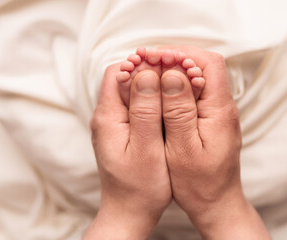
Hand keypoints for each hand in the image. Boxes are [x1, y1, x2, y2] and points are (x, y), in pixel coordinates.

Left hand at [84, 64, 170, 238]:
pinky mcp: (125, 131)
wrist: (130, 212)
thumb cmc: (140, 187)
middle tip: (178, 68)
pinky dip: (155, 98)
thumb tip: (146, 74)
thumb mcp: (145, 149)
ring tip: (179, 82)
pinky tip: (171, 102)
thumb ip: (145, 111)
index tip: (168, 61)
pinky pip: (138, 105)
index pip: (118, 72)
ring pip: (133, 90)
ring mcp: (115, 124)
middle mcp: (107, 117)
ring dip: (155, 83)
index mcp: (108, 117)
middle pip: (125, 78)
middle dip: (151, 69)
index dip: (143, 63)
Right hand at [160, 46, 270, 238]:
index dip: (180, 54)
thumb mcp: (183, 149)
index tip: (153, 57)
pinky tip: (160, 91)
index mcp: (220, 111)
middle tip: (146, 61)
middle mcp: (224, 107)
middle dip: (175, 58)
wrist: (216, 203)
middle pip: (204, 65)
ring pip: (199, 77)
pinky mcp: (211, 120)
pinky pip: (195, 92)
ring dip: (174, 71)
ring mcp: (219, 113)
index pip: (208, 63)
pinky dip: (176, 86)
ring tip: (149, 72)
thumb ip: (179, 111)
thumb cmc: (199, 183)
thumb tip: (174, 75)